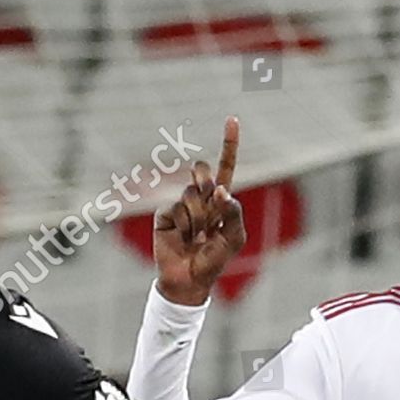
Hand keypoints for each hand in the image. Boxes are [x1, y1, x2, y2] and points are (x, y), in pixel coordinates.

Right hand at [153, 116, 246, 305]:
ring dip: (198, 219)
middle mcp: (200, 198)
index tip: (232, 119)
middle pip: (204, 172)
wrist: (189, 279)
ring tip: (197, 238)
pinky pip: (176, 209)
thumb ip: (233, 212)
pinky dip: (183, 226)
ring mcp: (181, 205)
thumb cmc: (215, 260)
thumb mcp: (234, 238)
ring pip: (191, 195)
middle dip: (207, 186)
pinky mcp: (165, 214)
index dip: (229, 145)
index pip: (226, 168)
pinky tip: (182, 239)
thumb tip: (220, 189)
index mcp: (220, 200)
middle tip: (209, 212)